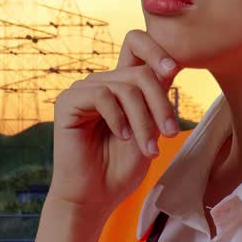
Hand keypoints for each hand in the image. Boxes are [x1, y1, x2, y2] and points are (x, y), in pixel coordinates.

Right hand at [48, 29, 182, 219]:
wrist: (95, 197)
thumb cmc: (122, 168)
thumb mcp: (150, 128)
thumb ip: (156, 97)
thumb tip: (171, 65)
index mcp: (121, 84)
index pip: (136, 44)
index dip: (156, 48)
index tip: (173, 70)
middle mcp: (102, 82)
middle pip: (140, 72)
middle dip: (160, 104)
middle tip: (170, 135)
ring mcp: (84, 90)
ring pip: (126, 87)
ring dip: (143, 120)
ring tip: (149, 149)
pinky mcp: (68, 102)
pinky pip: (102, 95)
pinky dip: (118, 118)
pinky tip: (122, 137)